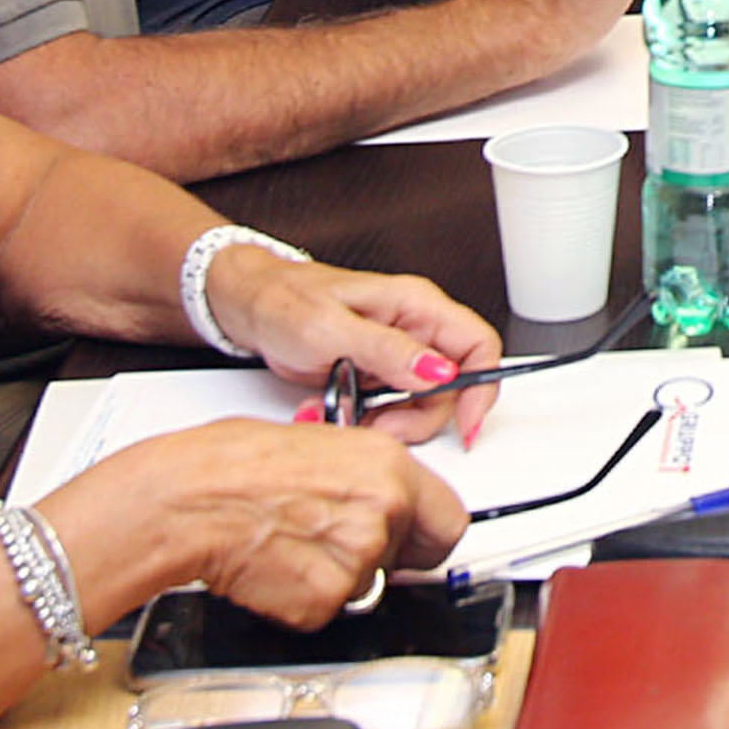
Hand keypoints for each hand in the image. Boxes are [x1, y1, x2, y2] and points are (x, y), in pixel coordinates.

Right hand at [60, 420, 467, 630]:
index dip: (425, 537)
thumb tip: (378, 496)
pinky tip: (271, 569)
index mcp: (390, 467)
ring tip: (286, 545)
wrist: (185, 500)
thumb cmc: (231, 464)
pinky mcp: (323, 601)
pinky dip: (298, 600)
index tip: (413, 543)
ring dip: (329, 576)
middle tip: (326, 543)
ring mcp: (358, 558)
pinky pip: (323, 609)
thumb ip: (366, 478)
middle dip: (373, 556)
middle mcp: (384, 511)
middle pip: (404, 559)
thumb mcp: (322, 445)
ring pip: (361, 585)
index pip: (449, 522)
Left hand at [205, 244, 504, 449]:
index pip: (478, 345)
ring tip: (341, 416)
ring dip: (385, 423)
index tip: (466, 423)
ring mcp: (397, 354)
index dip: (480, 388)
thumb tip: (438, 372)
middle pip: (450, 387)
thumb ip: (387, 350)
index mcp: (417, 305)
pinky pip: (390, 409)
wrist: (248, 307)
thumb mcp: (331, 327)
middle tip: (378, 428)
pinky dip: (365, 421)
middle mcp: (415, 329)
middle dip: (416, 418)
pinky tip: (334, 412)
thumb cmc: (284, 301)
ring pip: (420, 405)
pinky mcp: (377, 374)